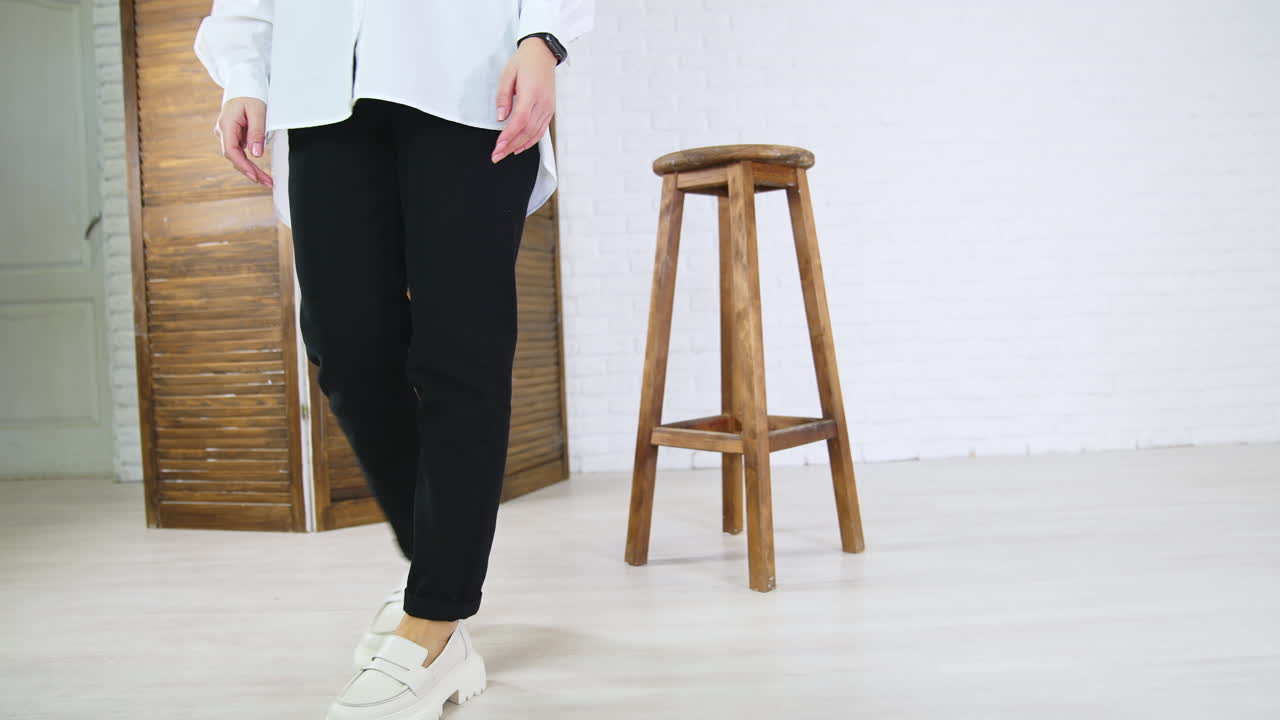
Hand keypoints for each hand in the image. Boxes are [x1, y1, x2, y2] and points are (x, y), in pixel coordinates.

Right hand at [215, 97, 272, 187]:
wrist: (244, 84)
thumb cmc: (251, 94)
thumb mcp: (258, 111)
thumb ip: (257, 132)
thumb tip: (256, 155)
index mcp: (226, 125)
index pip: (231, 151)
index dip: (243, 166)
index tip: (255, 177)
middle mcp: (223, 131)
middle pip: (234, 157)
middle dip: (251, 172)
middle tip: (268, 183)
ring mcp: (227, 134)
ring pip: (237, 157)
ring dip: (251, 170)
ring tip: (267, 181)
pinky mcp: (233, 136)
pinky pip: (240, 152)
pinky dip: (250, 162)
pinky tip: (261, 172)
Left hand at [492, 38, 556, 162]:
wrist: (542, 53)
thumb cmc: (524, 61)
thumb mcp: (507, 75)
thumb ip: (503, 97)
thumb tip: (500, 117)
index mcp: (531, 92)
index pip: (520, 120)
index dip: (509, 136)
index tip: (498, 146)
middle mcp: (542, 102)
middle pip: (527, 131)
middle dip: (511, 146)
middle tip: (497, 155)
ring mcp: (548, 107)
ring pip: (535, 134)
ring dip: (519, 146)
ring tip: (505, 154)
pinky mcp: (550, 110)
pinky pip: (541, 130)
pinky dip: (530, 141)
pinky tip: (520, 147)